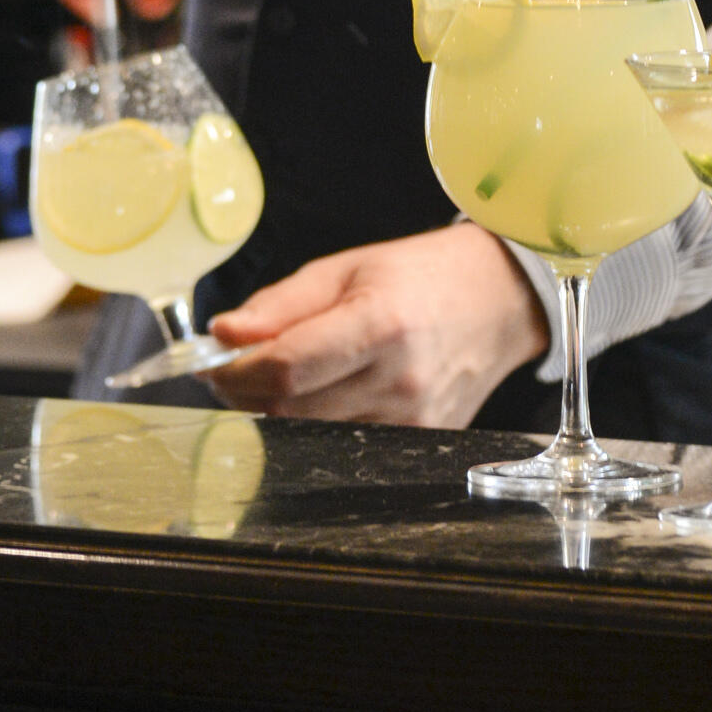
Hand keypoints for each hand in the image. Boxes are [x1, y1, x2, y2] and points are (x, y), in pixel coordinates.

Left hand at [202, 222, 549, 427]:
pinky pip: (344, 445)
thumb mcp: (347, 267)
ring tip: (277, 377)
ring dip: (278, 411)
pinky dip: (316, 424)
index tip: (214, 362)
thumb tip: (224, 334)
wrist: (497, 301)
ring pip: (310, 436)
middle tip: (234, 369)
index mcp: (381, 323)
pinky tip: (320, 394)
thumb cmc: (421, 275)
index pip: (287, 368)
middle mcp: (399, 379)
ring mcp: (412, 419)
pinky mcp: (419, 441)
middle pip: (290, 410)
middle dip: (246, 393)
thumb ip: (281, 304)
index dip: (236, 372)